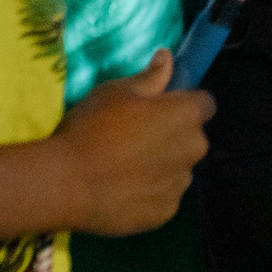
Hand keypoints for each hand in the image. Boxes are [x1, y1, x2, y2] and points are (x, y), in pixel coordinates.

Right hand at [53, 51, 214, 236]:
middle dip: (173, 136)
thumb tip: (168, 58)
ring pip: (178, 168)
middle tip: (137, 138)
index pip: (204, 104)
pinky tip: (123, 191)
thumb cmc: (93, 128)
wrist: (67, 183)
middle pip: (192, 138)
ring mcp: (181, 184)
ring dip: (163, 165)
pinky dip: (151, 192)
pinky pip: (165, 196)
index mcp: (187, 115)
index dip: (184, 104)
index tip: (160, 108)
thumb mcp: (117, 91)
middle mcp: (194, 149)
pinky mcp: (166, 213)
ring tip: (126, 168)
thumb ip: (151, 77)